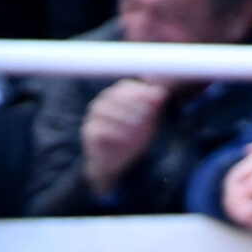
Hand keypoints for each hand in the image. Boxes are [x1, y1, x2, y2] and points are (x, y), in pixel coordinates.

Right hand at [79, 78, 167, 194]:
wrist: (118, 164)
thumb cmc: (133, 140)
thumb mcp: (148, 123)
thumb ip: (153, 107)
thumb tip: (161, 92)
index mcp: (116, 96)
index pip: (125, 87)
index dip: (141, 92)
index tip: (156, 101)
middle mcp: (102, 103)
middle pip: (114, 96)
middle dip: (132, 105)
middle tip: (146, 116)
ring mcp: (94, 117)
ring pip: (105, 110)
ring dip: (123, 118)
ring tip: (136, 128)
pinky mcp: (89, 132)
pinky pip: (100, 128)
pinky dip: (114, 133)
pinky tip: (126, 139)